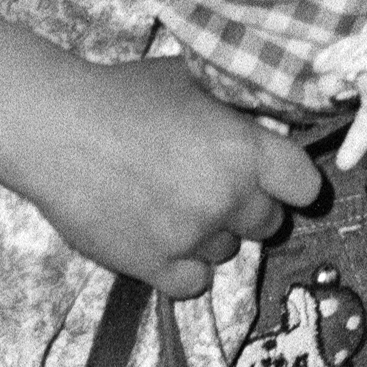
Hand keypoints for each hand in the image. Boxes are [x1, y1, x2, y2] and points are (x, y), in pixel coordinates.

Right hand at [0, 31, 320, 297]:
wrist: (61, 131)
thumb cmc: (127, 95)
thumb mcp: (194, 82)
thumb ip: (236, 108)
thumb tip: (266, 121)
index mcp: (244, 149)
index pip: (304, 185)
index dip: (295, 181)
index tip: (281, 178)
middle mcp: (226, 197)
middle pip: (269, 223)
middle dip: (250, 205)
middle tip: (218, 184)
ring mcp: (191, 237)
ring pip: (229, 252)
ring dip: (214, 233)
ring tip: (179, 203)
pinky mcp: (155, 268)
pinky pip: (194, 284)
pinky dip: (185, 266)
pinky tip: (166, 236)